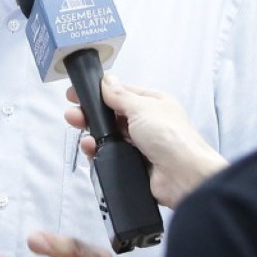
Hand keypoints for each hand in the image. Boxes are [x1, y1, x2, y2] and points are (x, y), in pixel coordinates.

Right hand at [65, 75, 226, 205]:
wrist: (183, 176)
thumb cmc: (171, 136)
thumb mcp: (142, 107)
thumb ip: (120, 96)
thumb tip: (107, 80)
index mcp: (153, 103)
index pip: (121, 93)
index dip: (99, 93)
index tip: (77, 93)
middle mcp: (147, 123)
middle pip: (112, 115)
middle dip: (91, 114)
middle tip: (73, 114)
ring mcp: (140, 145)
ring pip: (109, 136)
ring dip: (93, 133)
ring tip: (80, 132)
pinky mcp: (134, 164)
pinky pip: (111, 155)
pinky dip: (99, 152)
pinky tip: (91, 148)